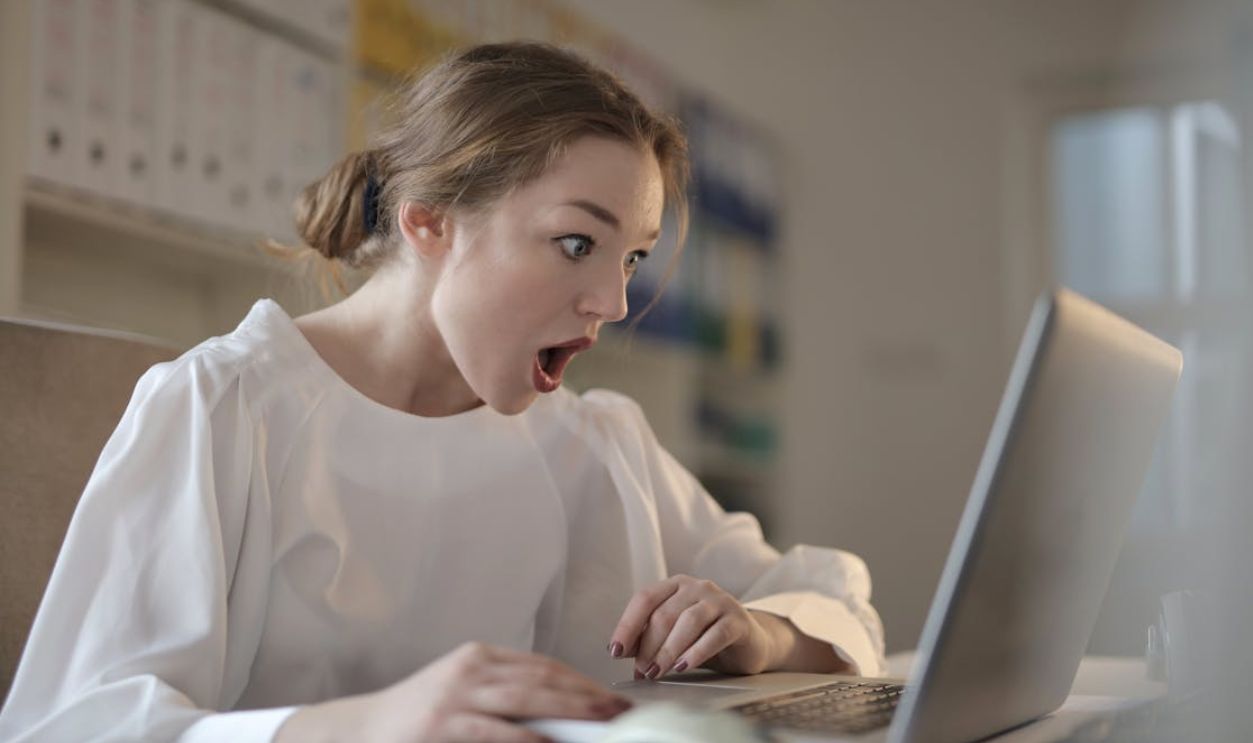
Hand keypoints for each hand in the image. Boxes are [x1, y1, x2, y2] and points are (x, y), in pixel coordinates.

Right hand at [275, 641, 631, 742]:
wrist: (360, 731)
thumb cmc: (416, 718)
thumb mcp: (461, 695)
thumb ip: (503, 697)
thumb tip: (556, 716)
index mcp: (478, 656)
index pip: (541, 664)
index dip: (579, 679)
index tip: (608, 695)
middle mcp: (471, 668)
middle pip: (543, 677)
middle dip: (587, 693)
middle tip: (620, 708)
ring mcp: (457, 695)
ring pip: (528, 698)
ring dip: (571, 710)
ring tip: (602, 722)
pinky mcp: (445, 724)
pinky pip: (498, 732)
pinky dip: (530, 739)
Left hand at [608, 575, 778, 679]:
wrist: (749, 642)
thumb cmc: (705, 637)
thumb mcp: (673, 636)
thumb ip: (648, 638)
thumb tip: (619, 650)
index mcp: (676, 585)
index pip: (645, 598)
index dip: (627, 625)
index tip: (615, 650)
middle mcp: (697, 587)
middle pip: (665, 614)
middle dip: (649, 646)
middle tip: (642, 671)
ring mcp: (719, 601)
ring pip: (688, 622)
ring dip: (668, 650)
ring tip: (658, 672)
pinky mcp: (739, 619)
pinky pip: (715, 634)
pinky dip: (696, 652)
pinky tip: (683, 666)